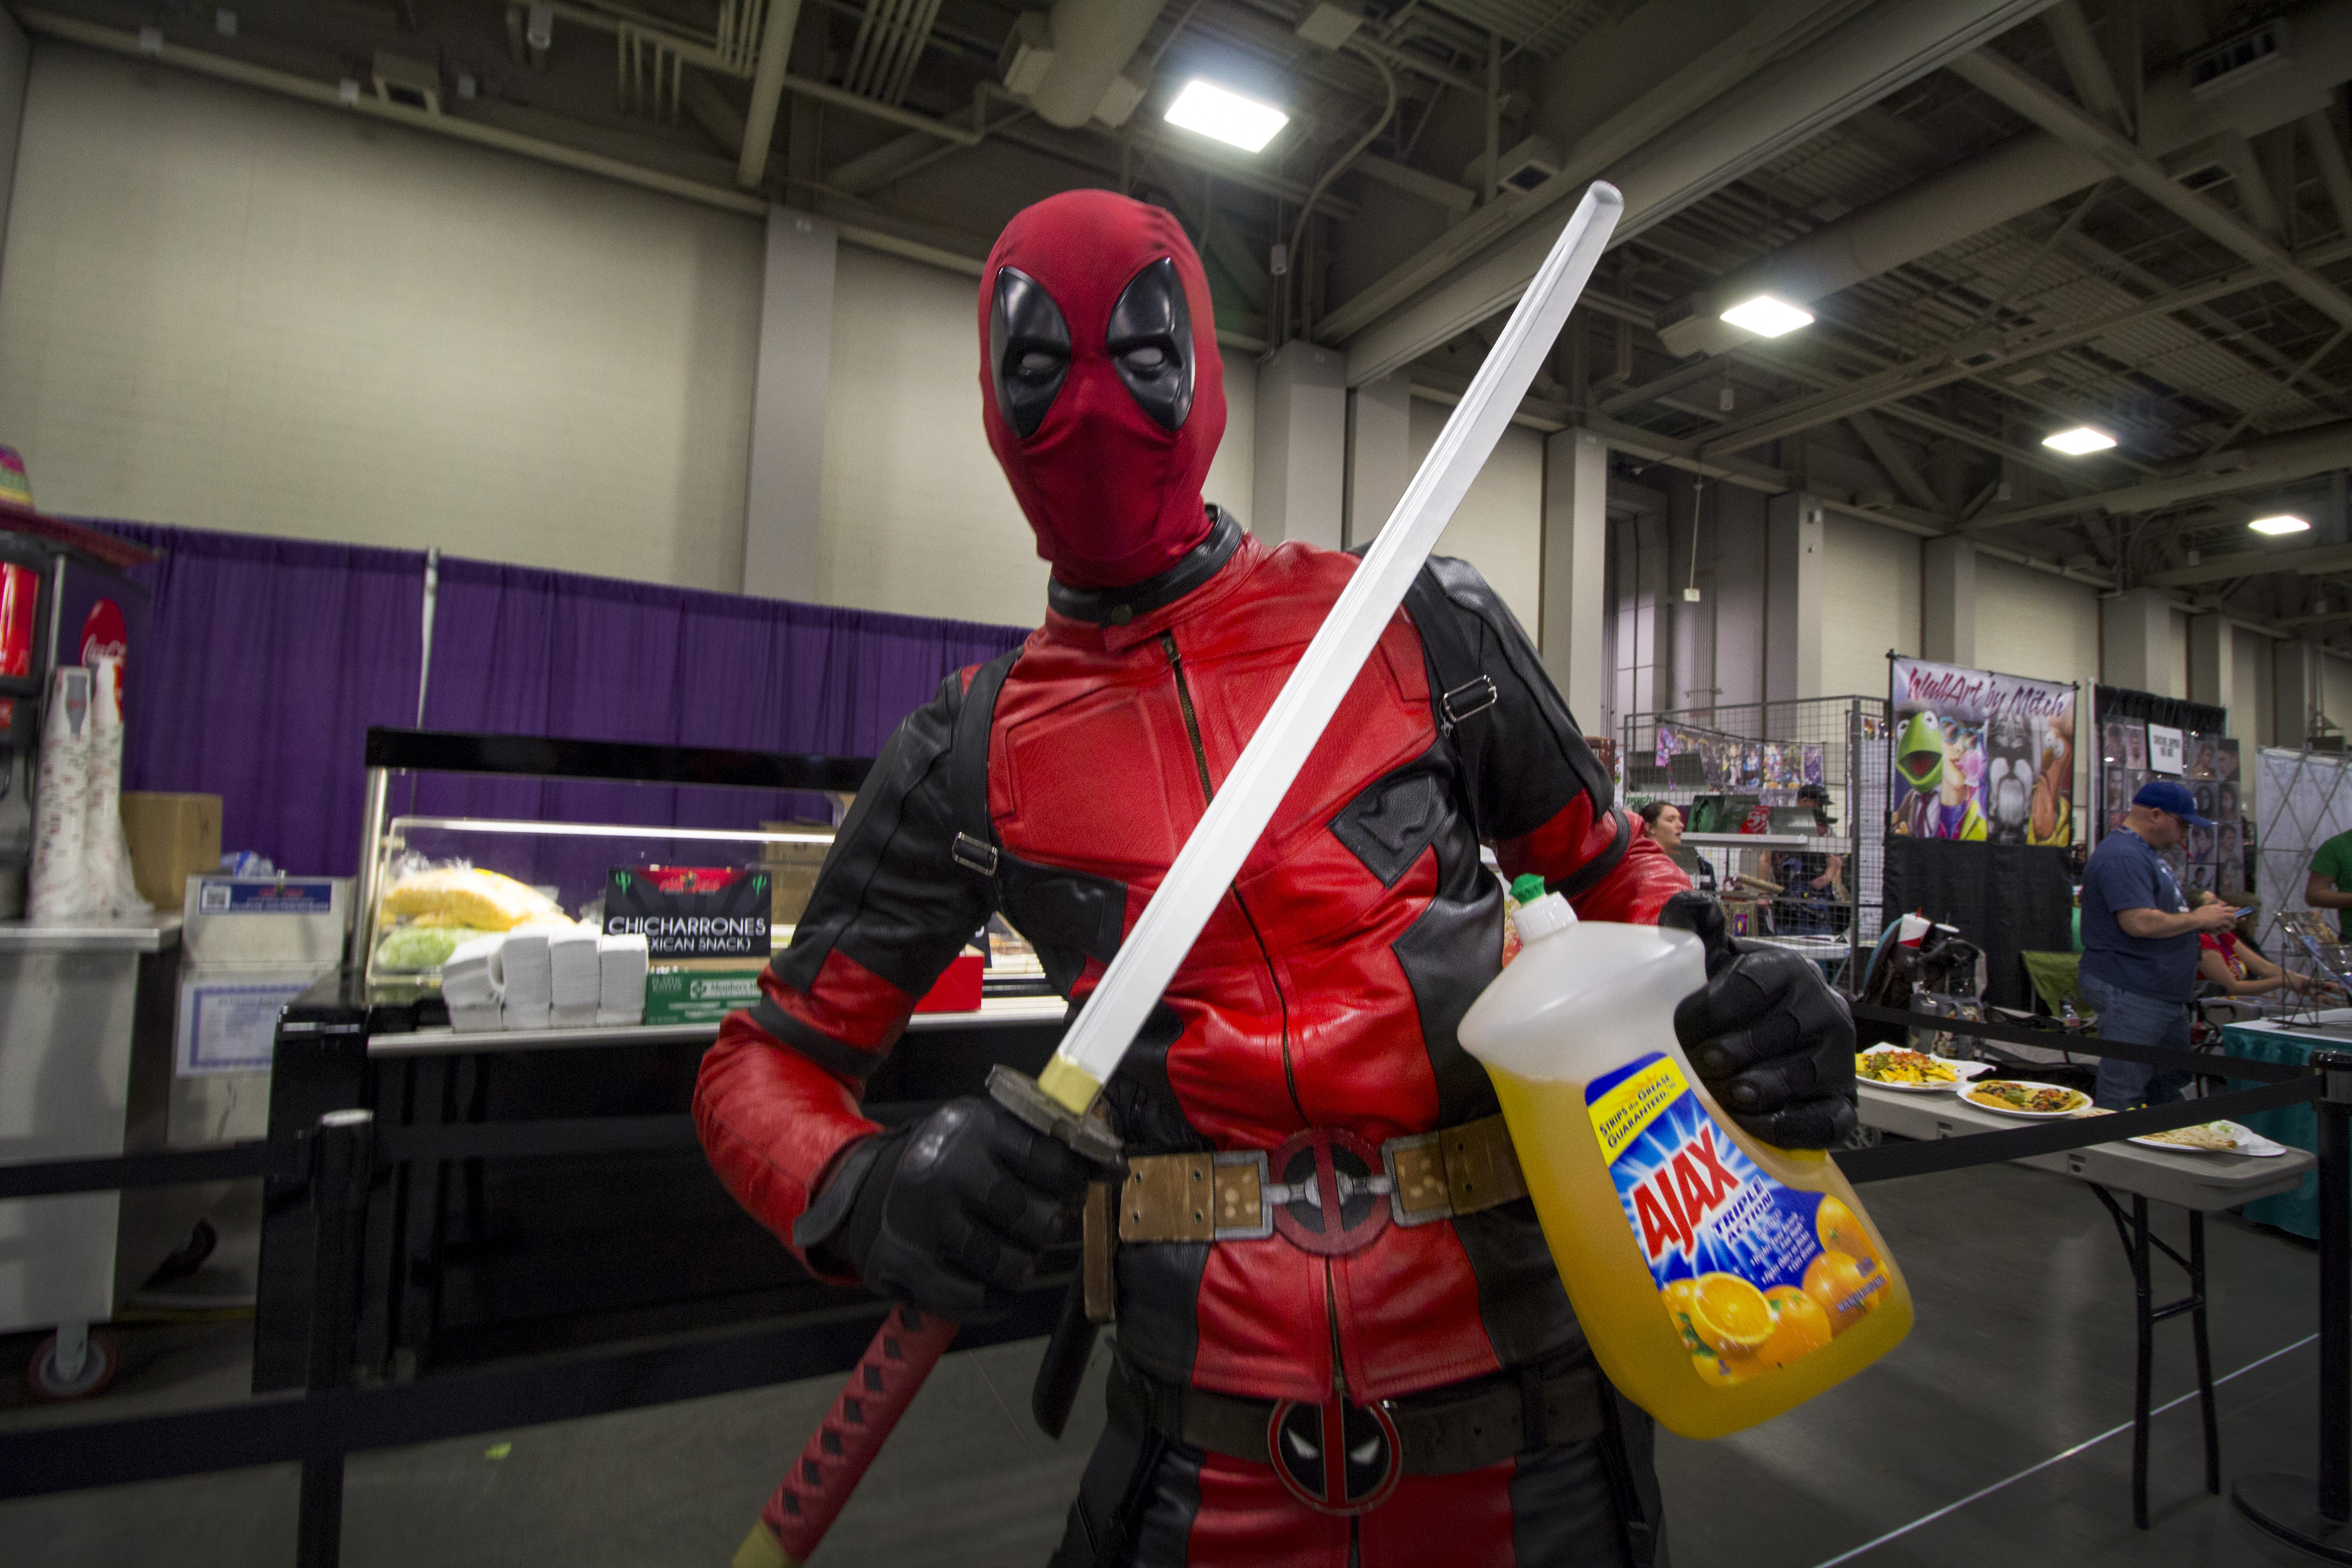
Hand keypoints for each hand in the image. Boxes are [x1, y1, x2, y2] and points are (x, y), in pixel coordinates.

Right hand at [803, 1097, 1093, 1318]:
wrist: (874, 1192)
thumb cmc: (956, 1163)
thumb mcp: (996, 1135)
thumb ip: (1053, 1147)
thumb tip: (1116, 1167)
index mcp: (975, 1126)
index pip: (1054, 1159)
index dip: (1074, 1183)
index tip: (1070, 1190)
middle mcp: (946, 1167)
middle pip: (1037, 1218)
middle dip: (1049, 1227)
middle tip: (1039, 1225)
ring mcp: (922, 1218)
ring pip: (1011, 1264)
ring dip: (1024, 1265)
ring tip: (1015, 1252)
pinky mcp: (905, 1264)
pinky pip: (975, 1299)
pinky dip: (995, 1300)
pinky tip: (994, 1285)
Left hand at [1658, 891, 1856, 1148]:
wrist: (1777, 1036)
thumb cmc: (1739, 997)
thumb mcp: (1719, 958)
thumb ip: (1698, 926)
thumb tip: (1683, 903)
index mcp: (1788, 970)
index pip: (1751, 985)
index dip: (1711, 1008)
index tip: (1680, 1026)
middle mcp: (1824, 1010)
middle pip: (1778, 1031)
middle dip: (1733, 1050)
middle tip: (1701, 1063)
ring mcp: (1838, 1059)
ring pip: (1802, 1075)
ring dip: (1759, 1088)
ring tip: (1727, 1094)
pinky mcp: (1844, 1102)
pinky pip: (1826, 1120)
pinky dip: (1791, 1125)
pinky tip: (1755, 1123)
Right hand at [2191, 901, 2239, 931]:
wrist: (2196, 918)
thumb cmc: (2198, 913)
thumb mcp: (2205, 907)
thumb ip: (2211, 905)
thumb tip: (2215, 905)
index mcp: (2216, 906)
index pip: (2226, 906)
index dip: (2231, 908)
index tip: (2236, 909)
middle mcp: (2220, 909)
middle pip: (2231, 910)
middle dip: (2234, 913)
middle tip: (2236, 917)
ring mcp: (2221, 915)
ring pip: (2232, 916)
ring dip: (2234, 920)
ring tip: (2234, 923)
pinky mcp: (2221, 920)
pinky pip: (2229, 922)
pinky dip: (2230, 925)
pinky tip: (2230, 928)